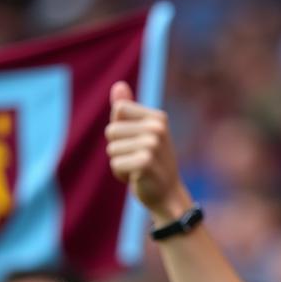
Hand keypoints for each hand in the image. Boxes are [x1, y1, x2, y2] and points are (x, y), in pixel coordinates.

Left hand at [105, 81, 191, 222]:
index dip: (120, 130)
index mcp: (158, 117)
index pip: (118, 110)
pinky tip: (137, 179)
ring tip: (139, 169)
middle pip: (111, 130)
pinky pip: (115, 163)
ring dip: (120, 163)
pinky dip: (121, 175)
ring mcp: (152, 145)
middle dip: (119, 148)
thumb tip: (118, 85)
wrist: (168, 196)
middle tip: (138, 160)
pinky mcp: (145, 162)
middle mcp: (157, 128)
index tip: (137, 143)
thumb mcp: (141, 133)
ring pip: (111, 149)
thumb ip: (128, 110)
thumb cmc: (153, 164)